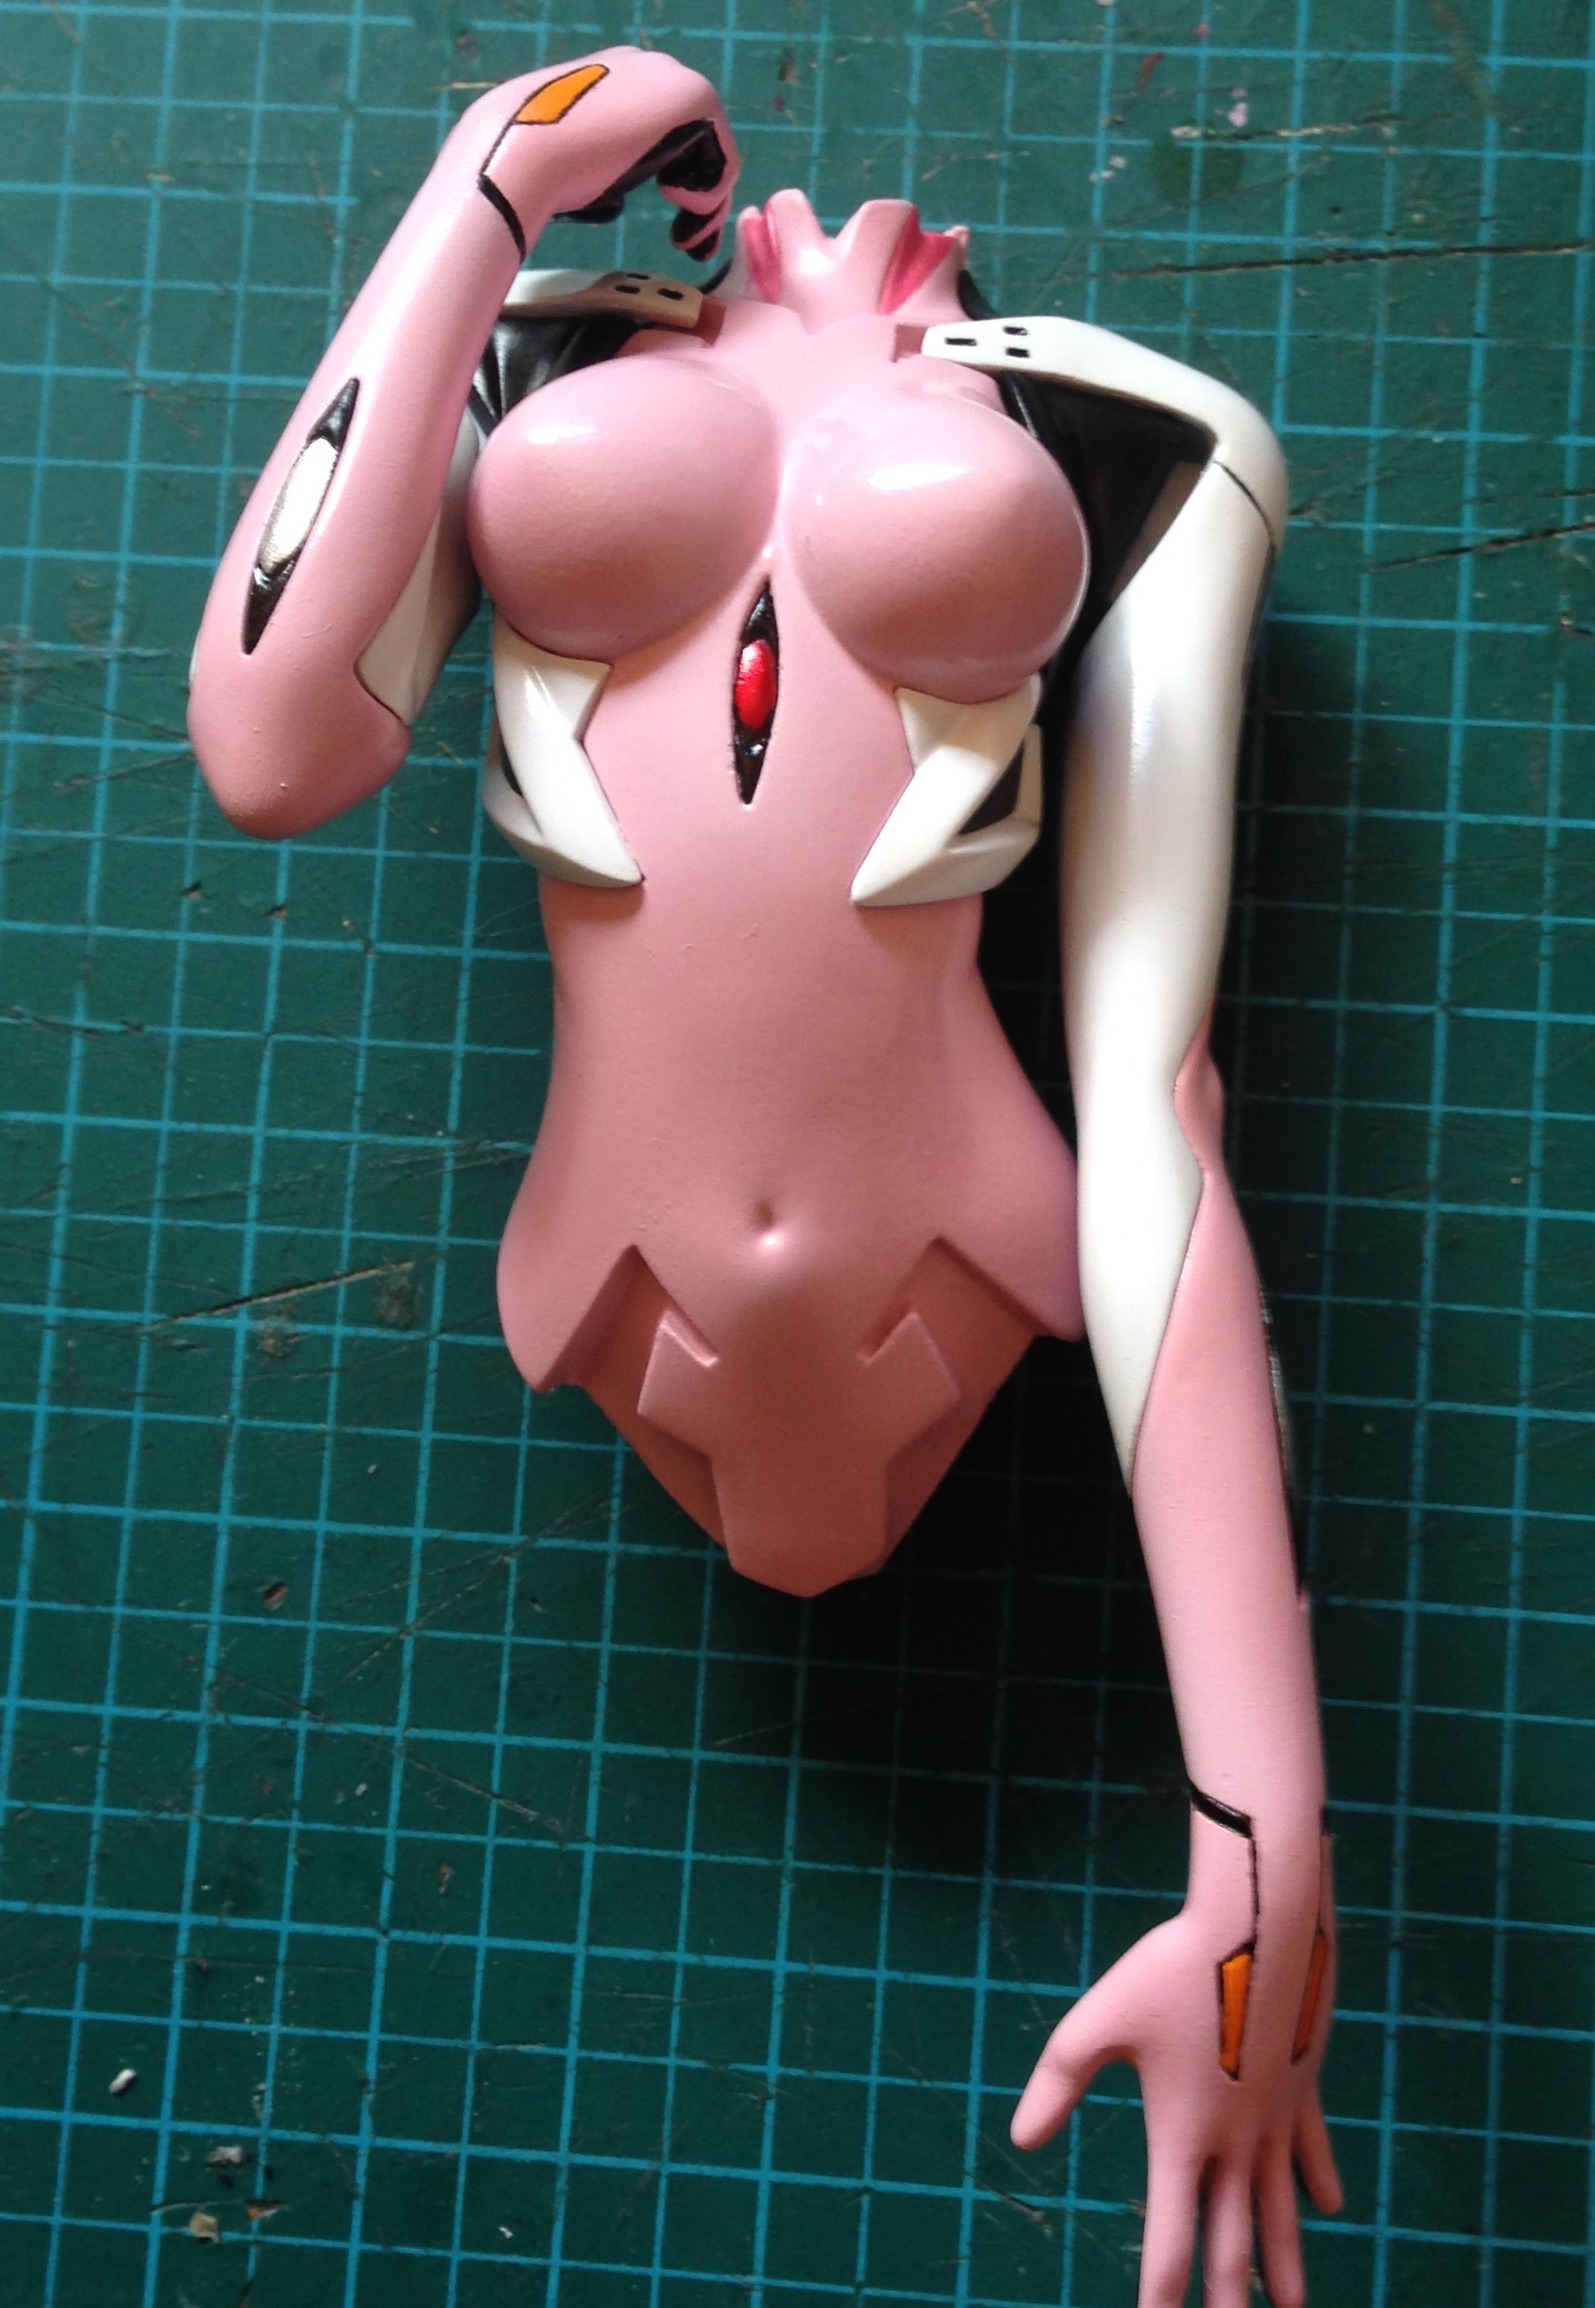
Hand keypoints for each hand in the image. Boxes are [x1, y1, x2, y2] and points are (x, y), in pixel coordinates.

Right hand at [470, 47, 737, 260]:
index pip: (674, 134)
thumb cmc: (534, 167)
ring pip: (716, 156)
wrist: (520, 151)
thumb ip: (604, 168)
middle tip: (687, 245)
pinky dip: (705, 197)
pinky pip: (724, 163)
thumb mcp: (576, 164)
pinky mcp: (692, 99)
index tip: (676, 234)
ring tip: (680, 236)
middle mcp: (651, 70)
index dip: (682, 187)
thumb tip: (616, 199)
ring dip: (705, 207)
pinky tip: (671, 204)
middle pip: (702, 145)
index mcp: (621, 80)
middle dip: (701, 201)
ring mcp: (673, 79)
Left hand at [1012, 1818, 1340, 2307]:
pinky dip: (1319, 2183)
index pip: (1171, 2235)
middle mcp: (1234, 2140)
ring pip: (1281, 2209)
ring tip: (1290, 2307)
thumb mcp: (1098, 2023)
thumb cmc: (1171, 1968)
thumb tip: (1021, 2141)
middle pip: (1234, 2240)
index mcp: (1182, 2135)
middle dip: (1229, 2299)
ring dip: (1284, 2263)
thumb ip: (1057, 2085)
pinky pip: (1312, 2150)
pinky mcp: (1302, 2086)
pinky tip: (1328, 2209)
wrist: (1258, 1924)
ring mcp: (1275, 2117)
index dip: (1160, 2289)